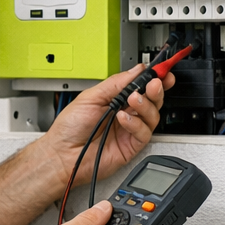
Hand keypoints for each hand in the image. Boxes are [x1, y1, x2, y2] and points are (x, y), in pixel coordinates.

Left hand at [40, 64, 175, 191]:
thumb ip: (115, 83)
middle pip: (152, 100)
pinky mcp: (131, 146)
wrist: (62, 154)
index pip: (140, 86)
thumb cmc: (70, 127)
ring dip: (146, 104)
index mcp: (115, 99)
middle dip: (156, 89)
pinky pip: (144, 133)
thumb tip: (136, 70)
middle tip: (154, 84)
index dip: (153, 78)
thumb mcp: (90, 97)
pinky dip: (136, 123)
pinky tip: (123, 119)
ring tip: (133, 99)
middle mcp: (125, 113)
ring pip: (152, 115)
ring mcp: (129, 130)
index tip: (162, 71)